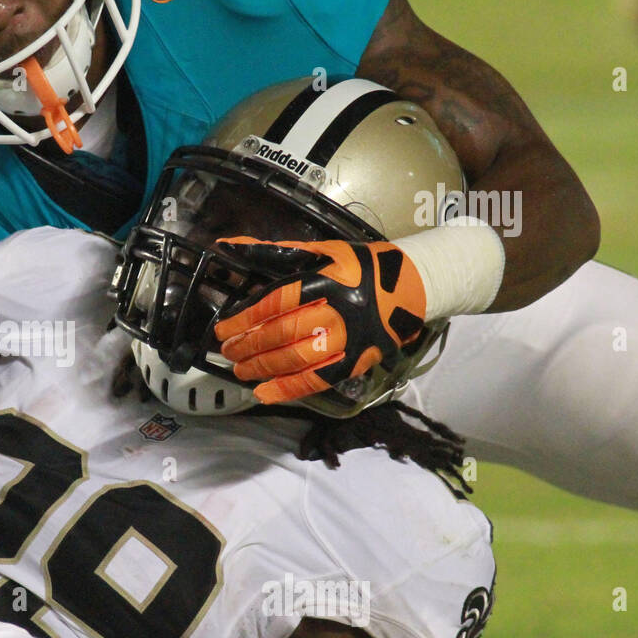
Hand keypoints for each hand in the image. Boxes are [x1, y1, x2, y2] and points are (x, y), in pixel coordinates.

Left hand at [213, 238, 427, 404]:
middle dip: (250, 345)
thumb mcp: (323, 250)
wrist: (414, 285)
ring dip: (264, 367)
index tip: (223, 328)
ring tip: (240, 370)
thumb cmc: (362, 265)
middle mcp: (338, 312)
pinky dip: (289, 389)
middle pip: (285, 332)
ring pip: (299, 359)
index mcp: (327, 280)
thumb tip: (231, 244)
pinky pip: (319, 380)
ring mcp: (349, 340)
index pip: (278, 301)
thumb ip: (276, 252)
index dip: (247, 317)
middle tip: (227, 351)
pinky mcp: (358, 361)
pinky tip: (264, 393)